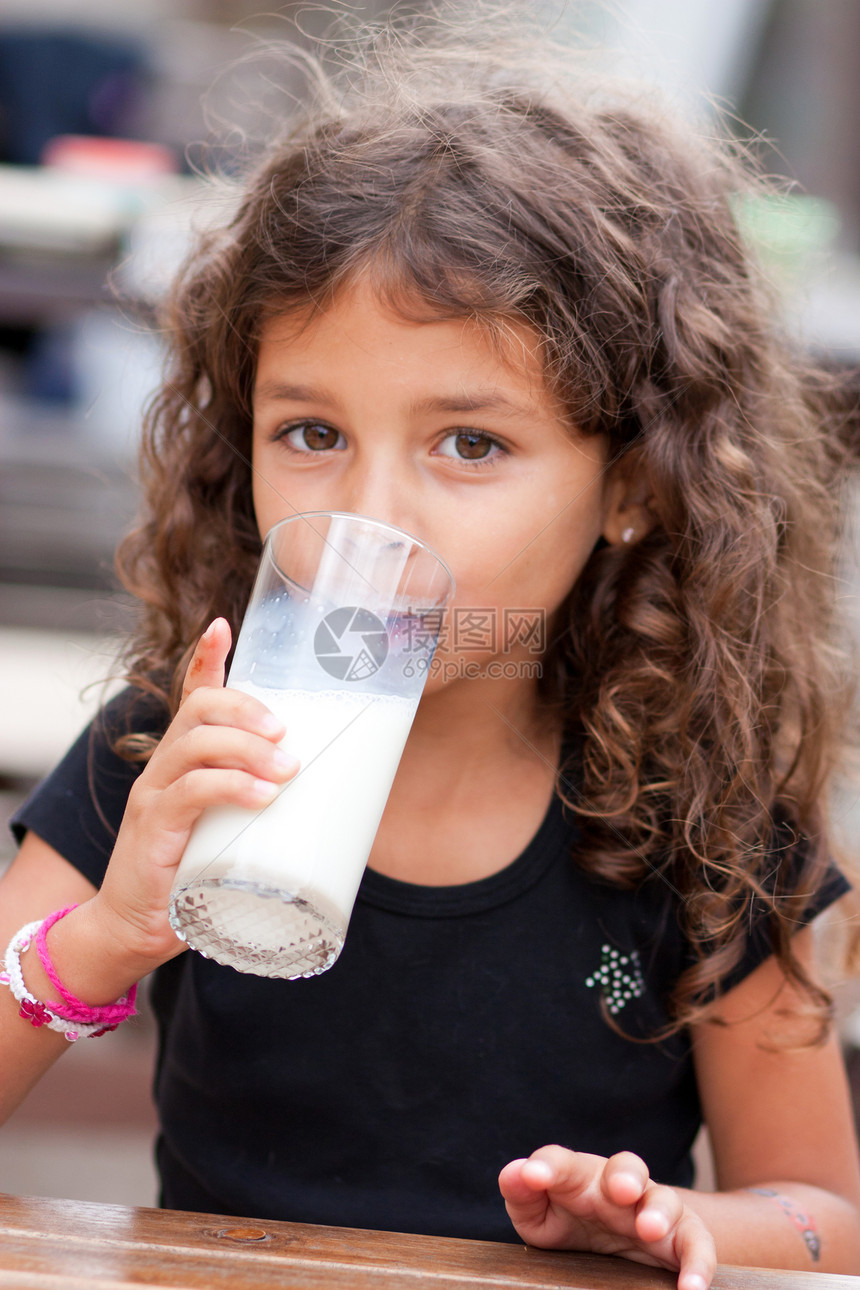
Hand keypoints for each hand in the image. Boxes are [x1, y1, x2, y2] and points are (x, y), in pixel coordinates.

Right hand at [93, 618, 298, 966]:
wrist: (132, 931)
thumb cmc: (190, 879)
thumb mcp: (229, 833)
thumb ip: (263, 810)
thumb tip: (337, 804)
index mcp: (182, 761)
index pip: (191, 695)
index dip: (206, 658)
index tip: (224, 625)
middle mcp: (163, 767)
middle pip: (199, 708)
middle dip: (247, 707)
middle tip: (286, 732)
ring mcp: (153, 795)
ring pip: (196, 742)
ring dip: (248, 747)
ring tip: (287, 766)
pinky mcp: (152, 828)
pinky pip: (190, 791)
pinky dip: (230, 786)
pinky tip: (262, 795)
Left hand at [499, 1146, 714, 1289]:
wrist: (615, 1242)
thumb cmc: (570, 1221)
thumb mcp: (539, 1215)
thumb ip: (523, 1194)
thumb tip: (513, 1172)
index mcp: (580, 1176)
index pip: (562, 1162)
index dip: (546, 1165)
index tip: (532, 1175)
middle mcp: (619, 1186)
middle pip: (626, 1167)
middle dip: (624, 1175)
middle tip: (620, 1190)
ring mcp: (652, 1209)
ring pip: (665, 1199)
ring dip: (659, 1210)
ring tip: (650, 1228)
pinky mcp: (682, 1238)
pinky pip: (697, 1245)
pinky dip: (698, 1263)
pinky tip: (692, 1287)